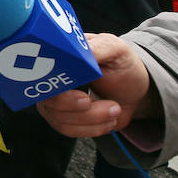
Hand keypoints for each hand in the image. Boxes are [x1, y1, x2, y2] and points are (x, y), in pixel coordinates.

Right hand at [37, 34, 157, 137]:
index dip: (58, 85)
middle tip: (110, 106)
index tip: (84, 95)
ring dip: (93, 119)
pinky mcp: (61, 117)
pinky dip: (92, 128)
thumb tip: (78, 53)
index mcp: (59, 55)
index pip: (43, 70)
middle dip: (80, 108)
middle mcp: (50, 76)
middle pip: (49, 99)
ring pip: (60, 118)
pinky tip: (107, 119)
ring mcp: (53, 98)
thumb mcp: (116, 50)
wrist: (133, 92)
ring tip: (115, 109)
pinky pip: (67, 129)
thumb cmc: (122, 66)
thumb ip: (97, 48)